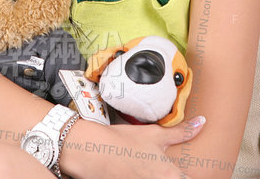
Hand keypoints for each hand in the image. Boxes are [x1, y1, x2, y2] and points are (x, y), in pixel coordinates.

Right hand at [62, 115, 205, 178]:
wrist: (93, 152)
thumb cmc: (123, 142)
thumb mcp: (154, 134)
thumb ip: (181, 132)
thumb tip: (201, 123)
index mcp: (169, 176)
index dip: (195, 175)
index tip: (203, 171)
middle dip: (179, 174)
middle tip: (170, 165)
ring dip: (161, 174)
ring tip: (152, 165)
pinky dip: (145, 177)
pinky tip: (141, 171)